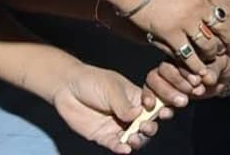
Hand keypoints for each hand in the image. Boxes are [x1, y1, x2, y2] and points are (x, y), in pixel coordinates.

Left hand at [51, 63, 170, 152]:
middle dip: (150, 127)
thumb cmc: (91, 81)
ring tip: (133, 139)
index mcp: (135, 98)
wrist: (66, 88)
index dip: (162, 109)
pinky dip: (122, 149)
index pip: (154, 105)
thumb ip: (124, 104)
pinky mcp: (104, 137)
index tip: (163, 111)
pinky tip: (124, 149)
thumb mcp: (111, 88)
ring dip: (138, 140)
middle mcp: (130, 114)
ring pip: (135, 138)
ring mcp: (117, 126)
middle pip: (148, 125)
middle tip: (145, 126)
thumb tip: (138, 115)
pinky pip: (116, 145)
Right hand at [127, 0, 229, 75]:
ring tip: (213, 58)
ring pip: (210, 45)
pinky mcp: (171, 34)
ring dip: (213, 54)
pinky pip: (188, 55)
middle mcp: (201, 6)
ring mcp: (186, 21)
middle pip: (225, 31)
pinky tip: (198, 70)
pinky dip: (195, 65)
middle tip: (229, 48)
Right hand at [143, 48, 229, 106]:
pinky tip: (166, 114)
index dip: (180, 75)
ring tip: (182, 103)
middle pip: (154, 77)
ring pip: (151, 88)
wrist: (222, 76)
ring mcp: (165, 83)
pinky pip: (157, 103)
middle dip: (169, 89)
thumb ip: (213, 70)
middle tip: (185, 98)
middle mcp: (167, 68)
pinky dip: (161, 109)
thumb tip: (208, 78)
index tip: (196, 82)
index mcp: (177, 56)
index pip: (169, 64)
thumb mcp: (219, 64)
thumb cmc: (218, 64)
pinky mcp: (168, 98)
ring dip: (165, 97)